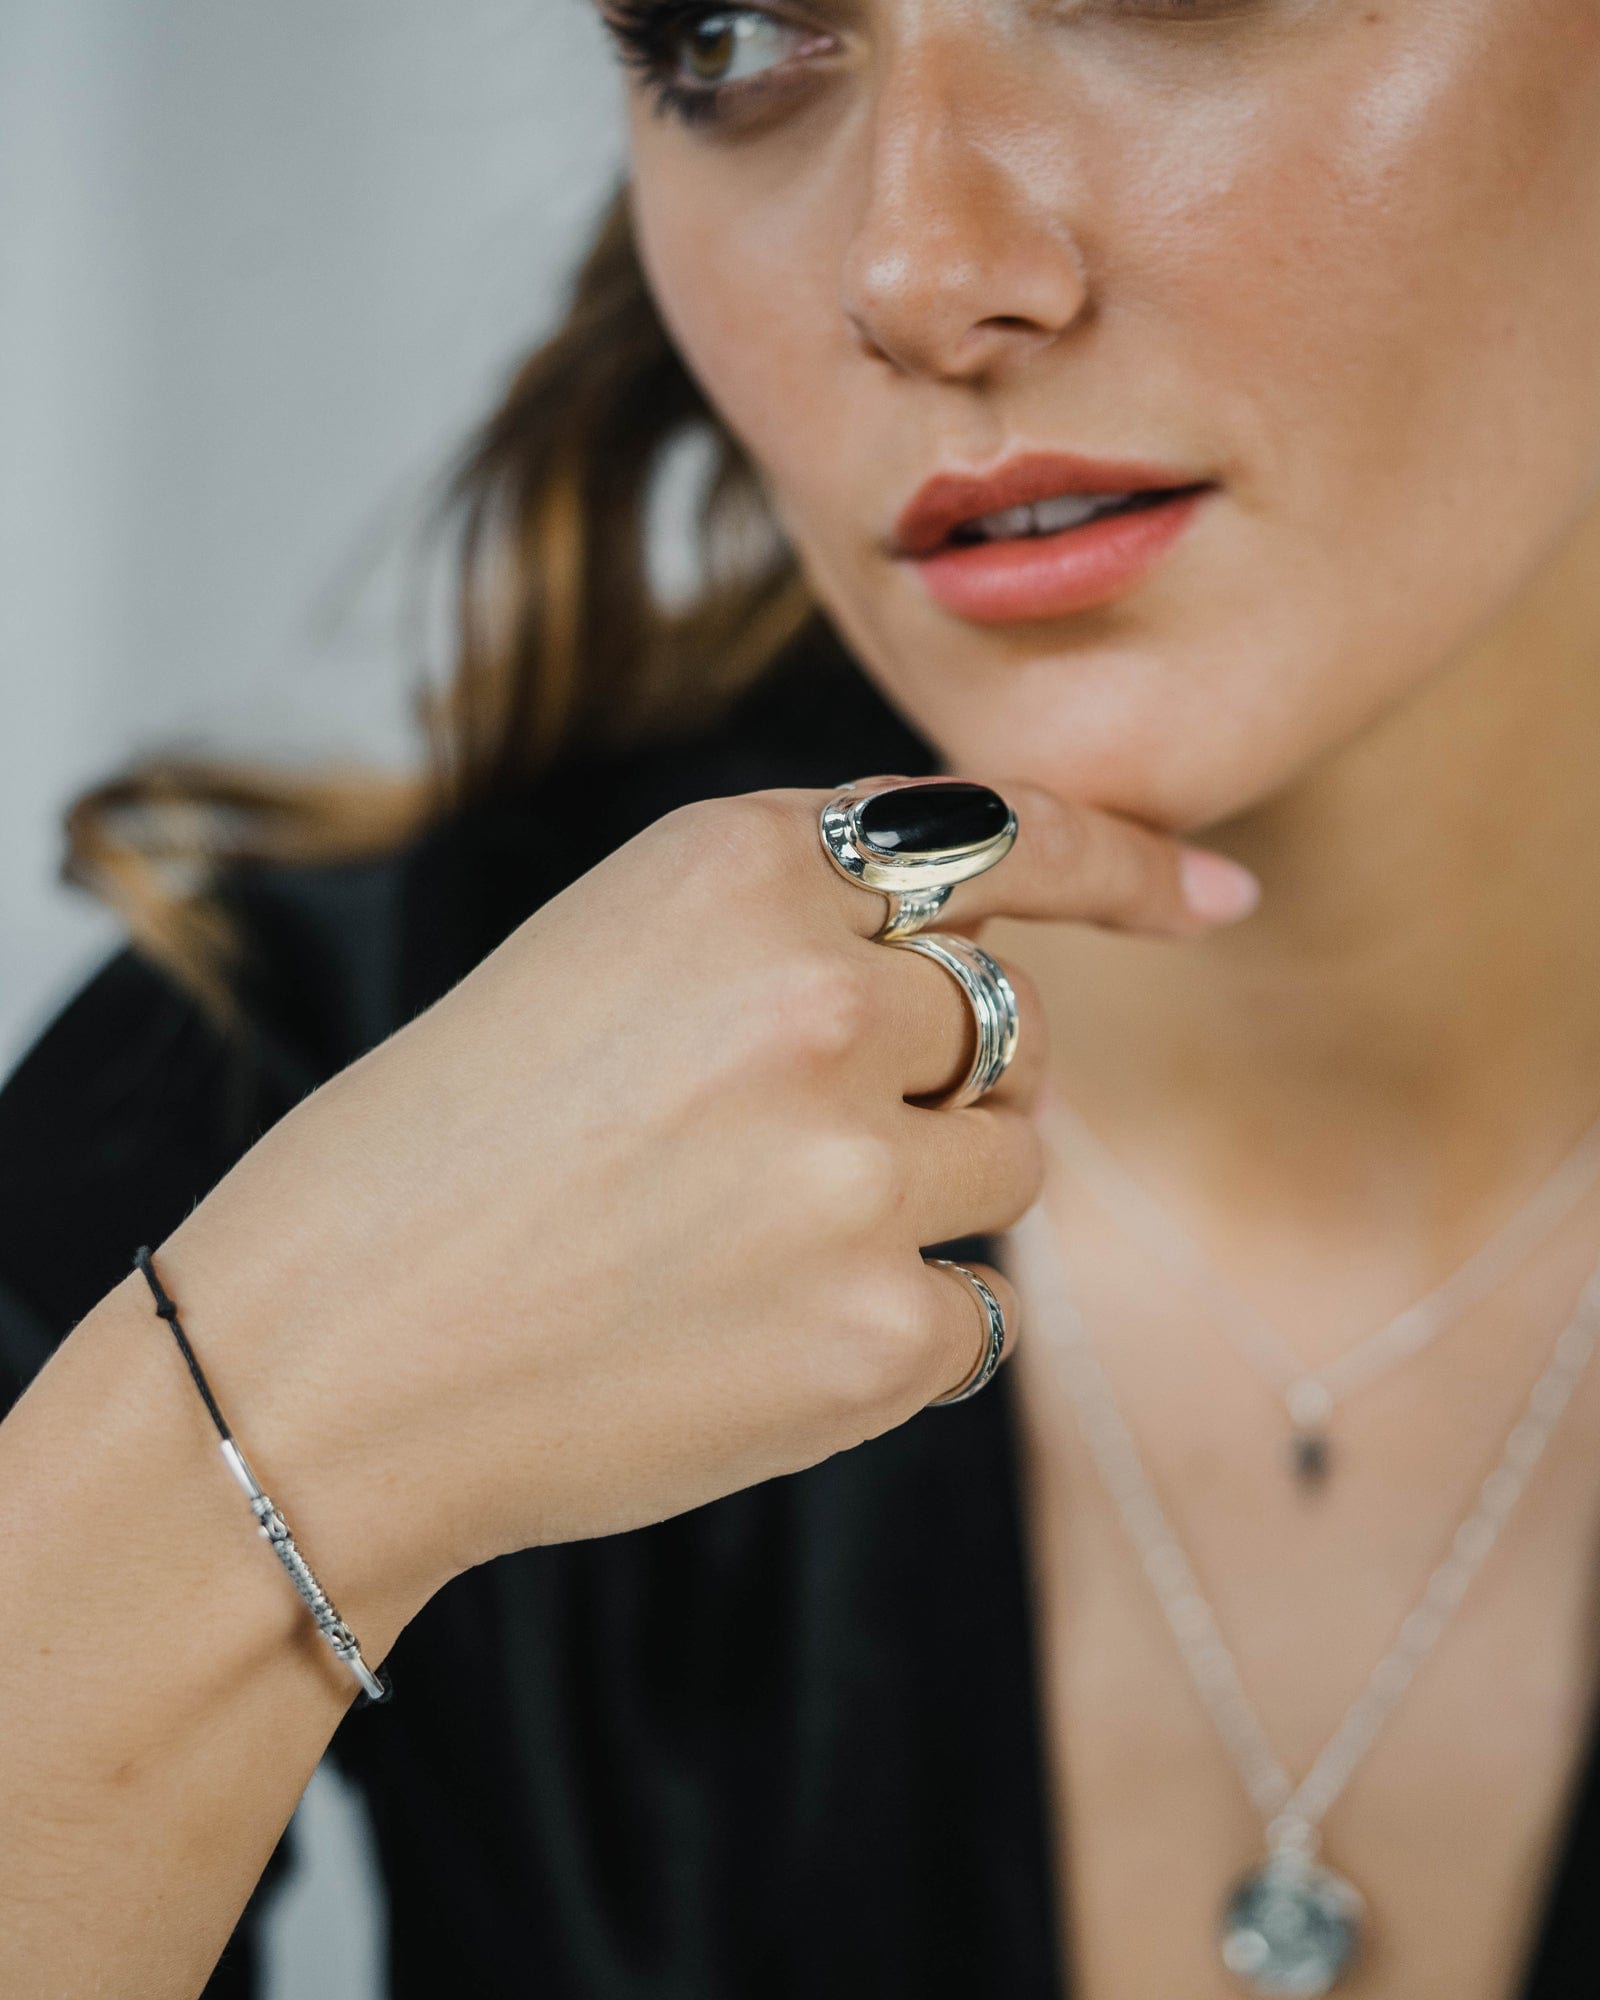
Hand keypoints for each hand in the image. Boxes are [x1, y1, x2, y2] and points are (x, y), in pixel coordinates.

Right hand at [146, 779, 1258, 1618]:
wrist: (330, 1356)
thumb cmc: (455, 1149)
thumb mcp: (606, 959)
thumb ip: (791, 934)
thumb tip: (993, 995)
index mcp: (733, 869)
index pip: (993, 839)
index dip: (1121, 866)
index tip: (1212, 900)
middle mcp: (814, 999)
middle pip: (1009, 1029)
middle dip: (941, 1083)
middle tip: (795, 1151)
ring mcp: (852, 1173)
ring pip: (1010, 1167)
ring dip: (920, 1202)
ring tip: (750, 1246)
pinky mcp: (874, 1334)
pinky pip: (976, 1310)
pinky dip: (898, 1329)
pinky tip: (756, 1340)